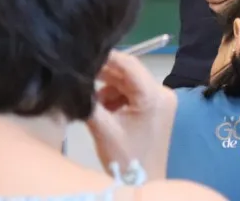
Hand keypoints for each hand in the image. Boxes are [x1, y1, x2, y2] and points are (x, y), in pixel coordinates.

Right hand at [86, 51, 177, 180]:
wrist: (143, 183)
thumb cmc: (126, 160)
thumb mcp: (103, 129)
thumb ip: (89, 101)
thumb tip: (76, 79)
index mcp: (154, 96)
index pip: (129, 64)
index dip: (106, 57)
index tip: (84, 54)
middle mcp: (162, 92)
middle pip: (129, 73)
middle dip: (104, 74)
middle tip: (81, 74)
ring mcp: (161, 100)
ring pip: (129, 82)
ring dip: (109, 87)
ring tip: (90, 99)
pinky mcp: (156, 108)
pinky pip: (133, 93)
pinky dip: (116, 96)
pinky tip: (102, 107)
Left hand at [204, 0, 239, 13]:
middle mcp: (233, 2)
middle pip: (216, 8)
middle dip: (212, 5)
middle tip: (212, 1)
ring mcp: (236, 10)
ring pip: (221, 13)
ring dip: (217, 9)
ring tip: (218, 4)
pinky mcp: (239, 14)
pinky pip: (228, 16)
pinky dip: (223, 13)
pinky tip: (225, 8)